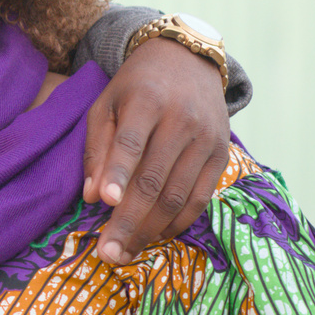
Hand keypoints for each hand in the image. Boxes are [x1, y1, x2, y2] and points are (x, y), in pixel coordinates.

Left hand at [82, 38, 229, 264]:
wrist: (187, 61)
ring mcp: (207, 139)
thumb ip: (97, 147)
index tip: (103, 203)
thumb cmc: (136, 86)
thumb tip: (92, 197)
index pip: (131, 142)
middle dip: (129, 221)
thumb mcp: (106, 104)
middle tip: (108, 253)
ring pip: (178, 196)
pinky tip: (156, 236)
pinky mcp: (222, 155)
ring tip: (126, 253)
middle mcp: (182, 120)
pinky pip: (200, 198)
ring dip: (151, 231)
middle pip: (155, 180)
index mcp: (147, 100)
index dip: (118, 174)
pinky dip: (178, 222)